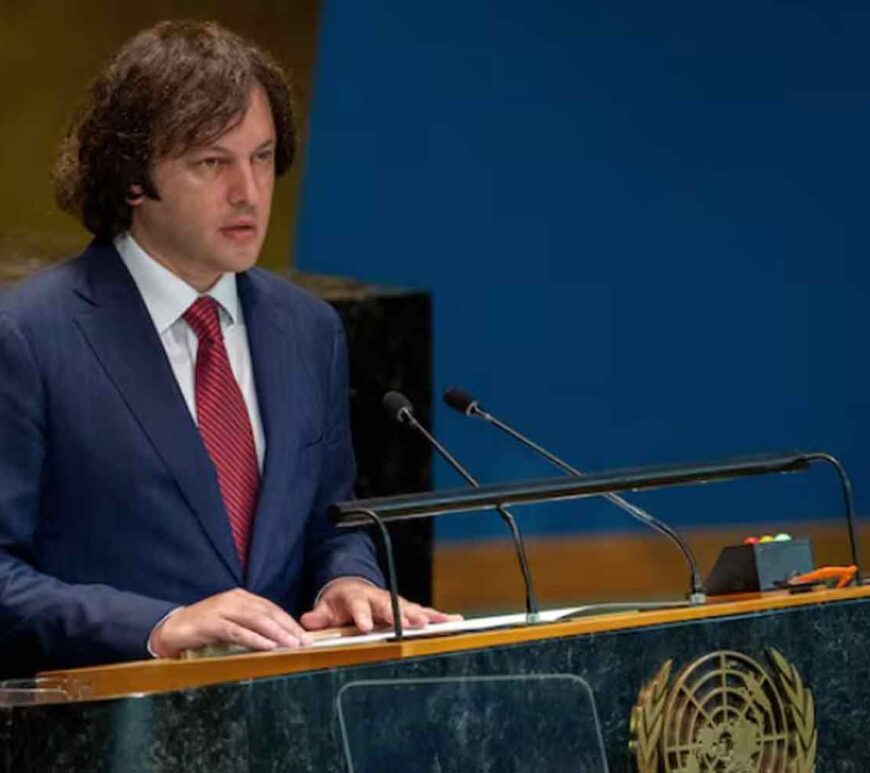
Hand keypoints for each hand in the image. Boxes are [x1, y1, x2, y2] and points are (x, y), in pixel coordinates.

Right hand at [149, 588, 309, 657]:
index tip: (305, 635)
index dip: (289, 621)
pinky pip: (238, 631)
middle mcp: (235, 600)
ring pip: (257, 620)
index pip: (271, 608)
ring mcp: (223, 609)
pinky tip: (268, 647)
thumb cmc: (204, 628)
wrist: (171, 628)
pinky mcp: (212, 623)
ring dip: (277, 633)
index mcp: (241, 598)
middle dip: (288, 627)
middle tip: (304, 642)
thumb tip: (276, 640)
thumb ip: (250, 627)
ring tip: (291, 645)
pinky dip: (255, 639)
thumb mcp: (231, 624)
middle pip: (268, 613)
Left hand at [299, 578, 460, 632]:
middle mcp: (378, 598)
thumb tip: (308, 620)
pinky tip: (455, 621)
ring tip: (445, 622)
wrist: (350, 588)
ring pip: (412, 608)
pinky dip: (439, 616)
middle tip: (417, 623)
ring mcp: (394, 602)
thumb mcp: (325, 608)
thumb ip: (319, 616)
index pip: (359, 606)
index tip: (364, 625)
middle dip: (404, 616)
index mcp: (357, 598)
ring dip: (428, 616)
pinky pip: (423, 611)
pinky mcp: (405, 608)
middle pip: (392, 606)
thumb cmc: (339, 602)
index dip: (362, 615)